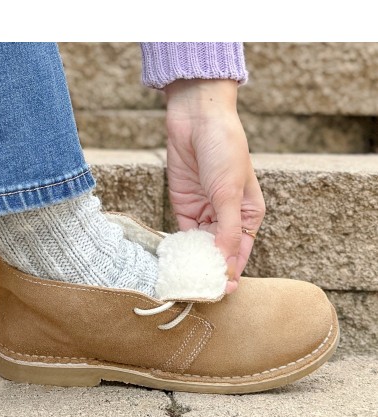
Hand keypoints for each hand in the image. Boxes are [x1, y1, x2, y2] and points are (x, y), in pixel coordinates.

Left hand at [164, 79, 264, 293]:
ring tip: (184, 281)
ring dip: (193, 262)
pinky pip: (183, 235)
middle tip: (198, 291)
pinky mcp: (185, 207)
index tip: (221, 291)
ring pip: (200, 247)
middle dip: (210, 270)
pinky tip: (174, 262)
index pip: (240, 252)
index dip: (231, 272)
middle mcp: (228, 218)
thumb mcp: (229, 193)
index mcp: (248, 215)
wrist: (197, 118)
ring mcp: (205, 213)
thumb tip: (225, 263)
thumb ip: (227, 230)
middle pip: (219, 253)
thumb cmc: (224, 149)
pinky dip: (179, 248)